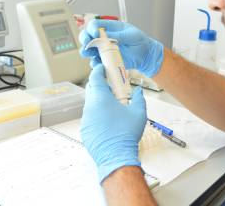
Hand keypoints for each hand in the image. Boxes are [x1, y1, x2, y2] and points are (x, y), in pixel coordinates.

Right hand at [79, 20, 163, 77]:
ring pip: (89, 49)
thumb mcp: (131, 35)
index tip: (95, 33)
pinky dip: (95, 63)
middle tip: (87, 42)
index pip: (95, 24)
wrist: (146, 56)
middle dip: (85, 38)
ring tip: (89, 53)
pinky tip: (98, 63)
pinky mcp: (106, 60)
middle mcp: (104, 38)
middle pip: (88, 35)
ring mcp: (104, 49)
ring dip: (86, 51)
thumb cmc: (140, 42)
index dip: (92, 28)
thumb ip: (119, 35)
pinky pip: (96, 62)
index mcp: (110, 27)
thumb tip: (107, 36)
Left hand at [81, 64, 146, 182]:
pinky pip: (90, 117)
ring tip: (112, 105)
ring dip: (98, 100)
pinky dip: (97, 114)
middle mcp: (90, 107)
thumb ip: (138, 98)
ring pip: (90, 103)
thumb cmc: (126, 134)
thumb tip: (138, 91)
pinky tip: (107, 120)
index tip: (102, 68)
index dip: (98, 70)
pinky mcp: (85, 130)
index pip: (95, 77)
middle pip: (91, 89)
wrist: (116, 156)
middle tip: (110, 85)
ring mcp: (86, 119)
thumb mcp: (139, 112)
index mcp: (101, 98)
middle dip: (99, 84)